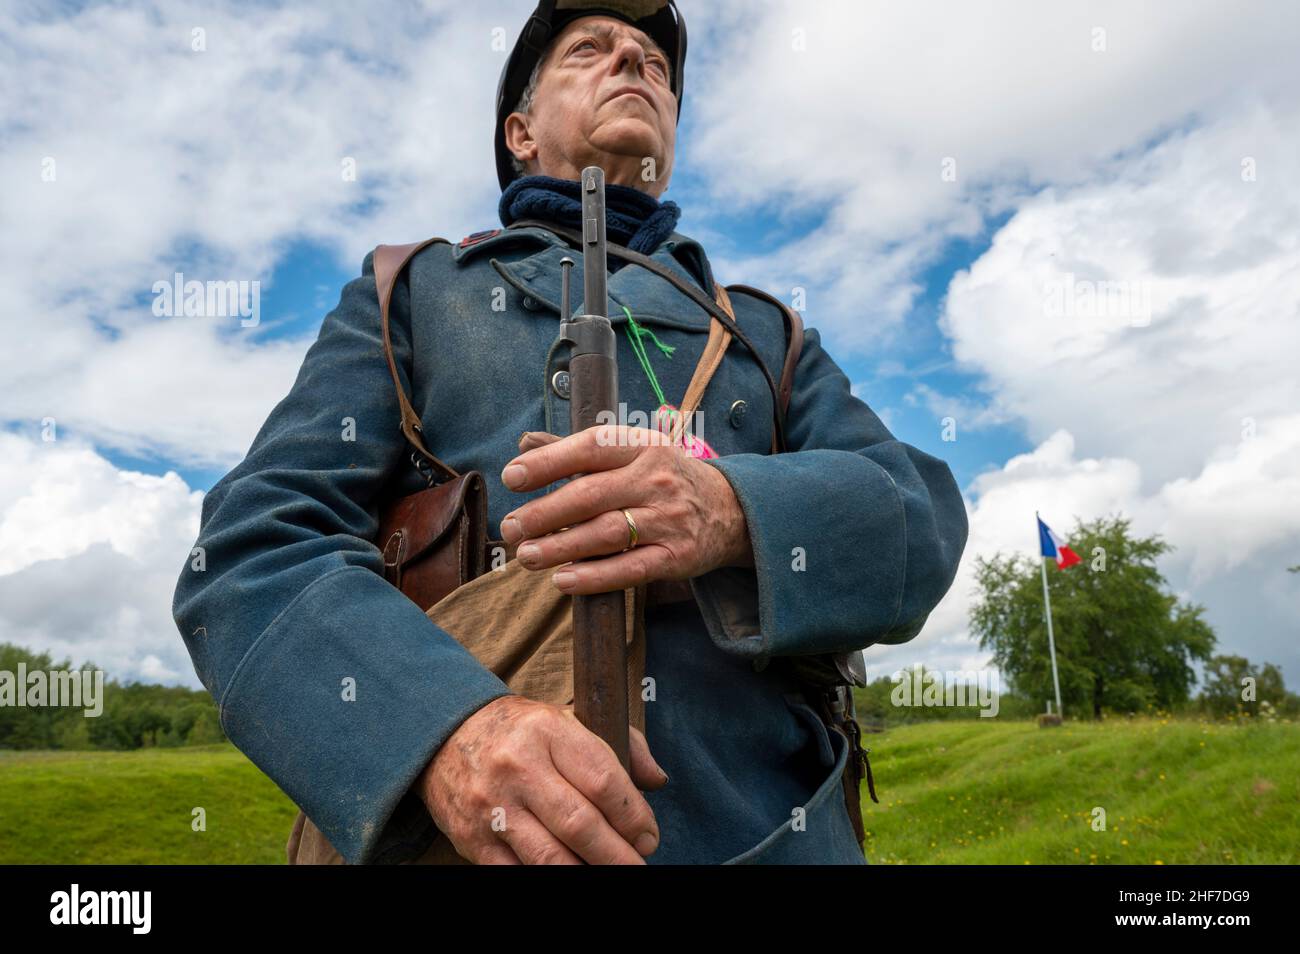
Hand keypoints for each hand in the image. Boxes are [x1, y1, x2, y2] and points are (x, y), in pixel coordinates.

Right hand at [417, 695, 666, 864]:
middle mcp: (518, 767)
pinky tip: (570, 873)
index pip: (604, 781)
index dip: (634, 817)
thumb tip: (656, 781)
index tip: (647, 836)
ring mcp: (491, 805)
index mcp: (548, 731)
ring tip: (608, 874)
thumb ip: (621, 746)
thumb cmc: (522, 732)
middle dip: (618, 856)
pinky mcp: (471, 838)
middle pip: (581, 825)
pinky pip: (518, 873)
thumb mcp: (569, 719)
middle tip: (636, 865)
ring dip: (587, 872)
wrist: (446, 734)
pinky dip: (549, 878)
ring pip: (551, 858)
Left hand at [499, 425, 753, 595]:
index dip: (548, 462)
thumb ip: (579, 452)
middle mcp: (657, 479)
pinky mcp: (677, 557)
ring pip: (606, 533)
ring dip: (561, 546)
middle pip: (591, 495)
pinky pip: (630, 569)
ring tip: (527, 556)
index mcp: (643, 446)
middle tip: (510, 528)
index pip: (591, 448)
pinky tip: (563, 580)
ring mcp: (669, 519)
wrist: (732, 510)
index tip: (512, 477)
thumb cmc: (666, 479)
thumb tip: (525, 445)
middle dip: (545, 513)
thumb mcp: (633, 453)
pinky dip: (594, 577)